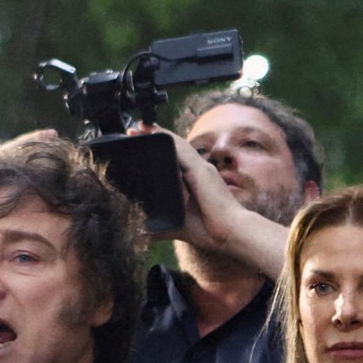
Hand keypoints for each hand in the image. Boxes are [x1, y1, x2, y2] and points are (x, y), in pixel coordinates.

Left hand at [133, 125, 241, 250]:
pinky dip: (167, 138)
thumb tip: (145, 231)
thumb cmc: (210, 232)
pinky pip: (182, 148)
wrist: (230, 234)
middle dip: (154, 139)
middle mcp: (198, 172)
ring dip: (157, 134)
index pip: (174, 161)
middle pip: (174, 149)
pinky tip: (152, 132)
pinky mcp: (201, 170)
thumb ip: (163, 226)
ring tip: (138, 128)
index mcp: (195, 182)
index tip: (139, 146)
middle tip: (132, 133)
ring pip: (176, 144)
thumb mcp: (179, 226)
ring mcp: (201, 169)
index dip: (158, 151)